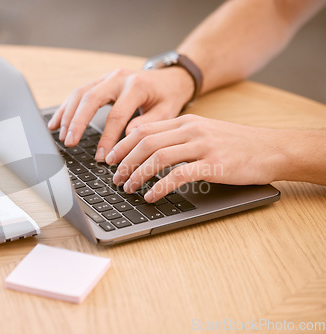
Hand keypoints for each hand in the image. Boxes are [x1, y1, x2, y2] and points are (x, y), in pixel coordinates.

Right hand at [47, 67, 194, 160]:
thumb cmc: (167, 97)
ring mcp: (107, 77)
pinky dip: (66, 108)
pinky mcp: (100, 80)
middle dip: (77, 122)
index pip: (116, 115)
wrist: (170, 78)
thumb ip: (148, 124)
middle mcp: (118, 78)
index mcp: (137, 86)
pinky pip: (79, 93)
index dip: (107, 138)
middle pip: (91, 98)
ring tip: (62, 136)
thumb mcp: (167, 112)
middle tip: (70, 142)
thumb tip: (126, 137)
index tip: (101, 157)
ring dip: (68, 115)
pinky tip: (56, 123)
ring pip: (80, 93)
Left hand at [108, 114, 285, 201]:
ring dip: (138, 175)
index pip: (144, 129)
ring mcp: (202, 145)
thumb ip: (178, 138)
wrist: (272, 148)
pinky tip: (151, 197)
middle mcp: (191, 130)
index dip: (122, 145)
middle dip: (124, 162)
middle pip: (145, 143)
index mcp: (185, 122)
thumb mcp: (204, 133)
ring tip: (128, 188)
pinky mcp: (214, 164)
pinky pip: (179, 175)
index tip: (110, 159)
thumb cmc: (236, 144)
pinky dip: (160, 187)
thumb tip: (148, 150)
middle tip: (115, 178)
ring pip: (158, 157)